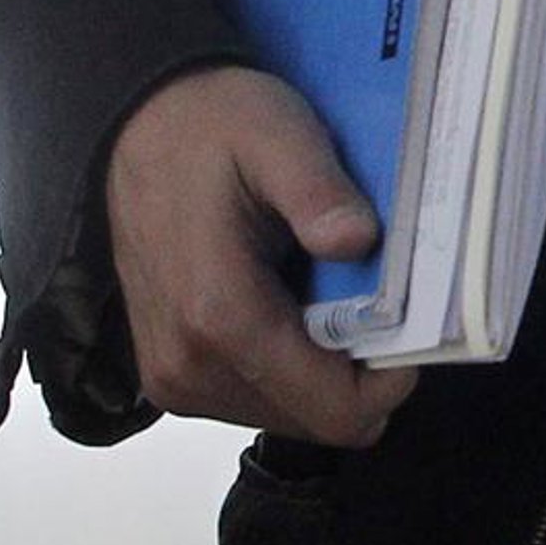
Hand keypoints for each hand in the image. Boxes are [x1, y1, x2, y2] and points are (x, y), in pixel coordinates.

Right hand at [105, 65, 418, 444]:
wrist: (135, 128)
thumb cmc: (211, 125)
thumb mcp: (278, 133)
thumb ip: (318, 190)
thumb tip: (359, 241)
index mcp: (221, 317)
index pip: (334, 410)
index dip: (391, 379)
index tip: (410, 321)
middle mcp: (191, 367)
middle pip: (317, 419)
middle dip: (358, 368)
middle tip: (370, 294)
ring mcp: (175, 379)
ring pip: (290, 414)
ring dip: (323, 366)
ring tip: (322, 288)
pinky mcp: (171, 376)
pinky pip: (256, 398)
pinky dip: (288, 363)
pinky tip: (287, 300)